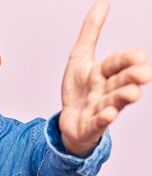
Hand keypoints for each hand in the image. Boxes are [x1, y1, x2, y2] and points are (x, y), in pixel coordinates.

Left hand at [59, 0, 151, 155]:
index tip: (139, 56)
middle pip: (119, 83)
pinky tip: (108, 114)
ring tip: (132, 93)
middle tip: (143, 74)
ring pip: (113, 102)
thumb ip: (91, 32)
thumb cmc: (78, 90)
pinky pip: (98, 123)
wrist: (69, 120)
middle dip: (130, 77)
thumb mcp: (79, 58)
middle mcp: (104, 91)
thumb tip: (103, 2)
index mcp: (102, 74)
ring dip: (122, 97)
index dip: (125, 60)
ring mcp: (99, 109)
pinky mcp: (91, 126)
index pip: (115, 64)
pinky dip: (103, 119)